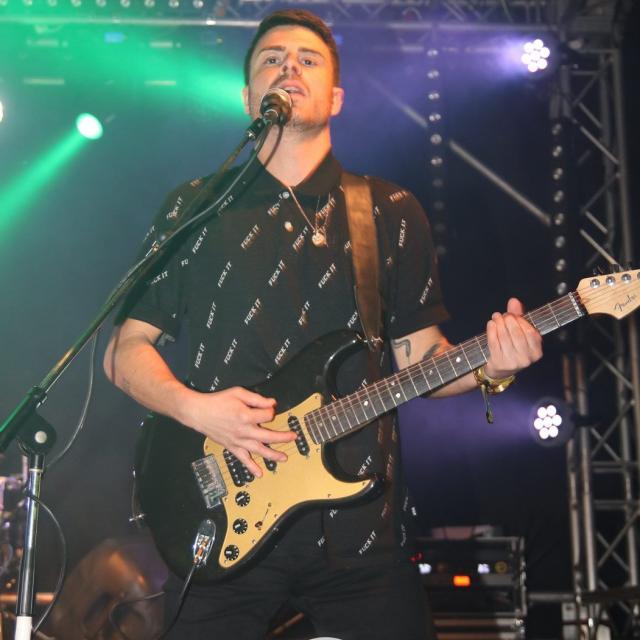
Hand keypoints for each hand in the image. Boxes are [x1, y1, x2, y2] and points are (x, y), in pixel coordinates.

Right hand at [180, 386, 296, 477]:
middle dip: (282, 437)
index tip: (269, 407)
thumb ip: (256, 398)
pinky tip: (259, 473)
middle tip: (293, 437)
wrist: (199, 412)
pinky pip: (243, 459)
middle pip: (268, 436)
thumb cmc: (218, 401)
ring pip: (259, 450)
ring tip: (284, 457)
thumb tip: (271, 403)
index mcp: (245, 415)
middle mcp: (243, 430)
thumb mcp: (238, 393)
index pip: (267, 416)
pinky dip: (251, 467)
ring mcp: (238, 441)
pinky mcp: (231, 447)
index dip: (270, 410)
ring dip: (273, 455)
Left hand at [484, 298, 542, 379]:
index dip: (520, 320)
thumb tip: (514, 300)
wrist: (501, 369)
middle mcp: (526, 359)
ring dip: (498, 324)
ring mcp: (512, 362)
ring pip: (504, 337)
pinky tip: (491, 324)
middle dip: (508, 321)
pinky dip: (491, 331)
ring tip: (495, 317)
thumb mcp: (520, 333)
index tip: (512, 314)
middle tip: (502, 315)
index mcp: (536, 352)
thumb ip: (519, 316)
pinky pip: (494, 343)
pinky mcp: (499, 362)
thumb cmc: (513, 347)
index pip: (531, 332)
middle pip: (516, 334)